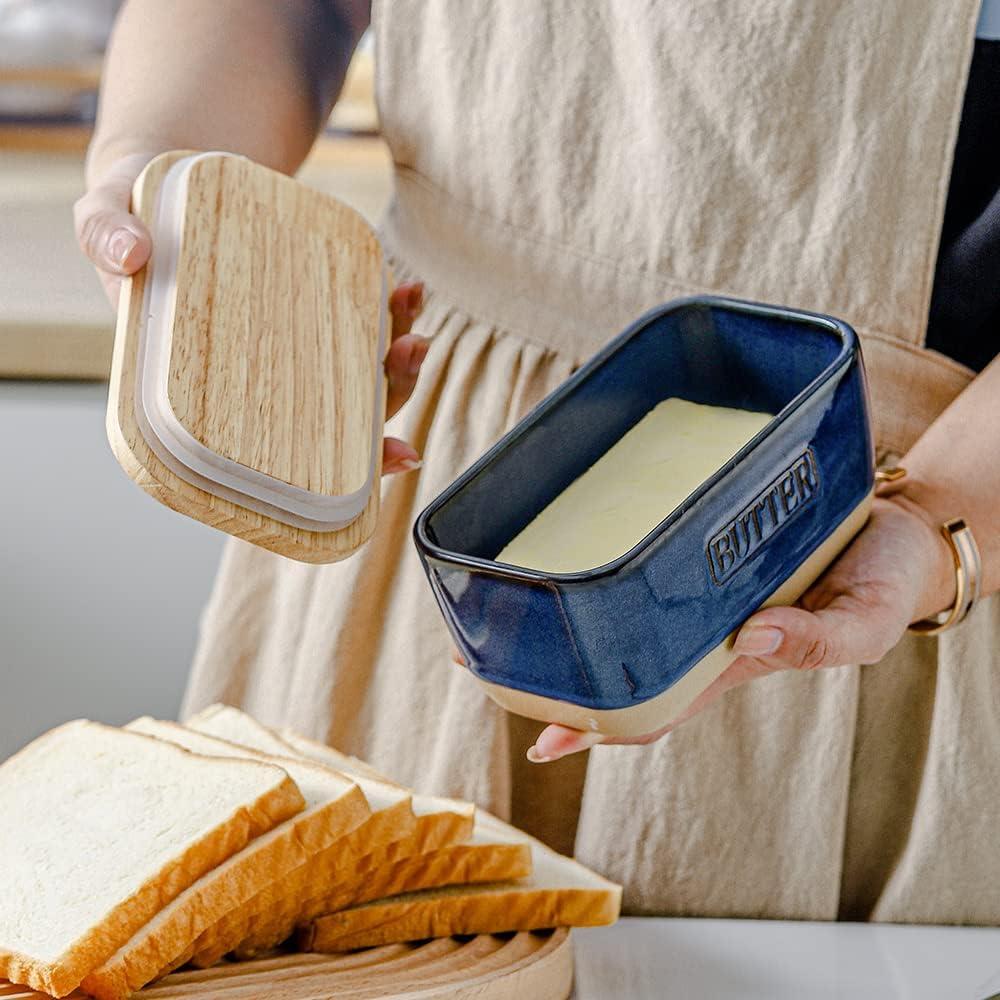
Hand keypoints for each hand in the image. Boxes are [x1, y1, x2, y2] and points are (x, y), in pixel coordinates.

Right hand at [75, 153, 428, 475]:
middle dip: (384, 397)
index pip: (273, 445)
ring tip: (413, 324)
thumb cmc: (127, 218)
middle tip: (405, 356)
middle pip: (333, 415)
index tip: (383, 461)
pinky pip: (358, 320)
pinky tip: (404, 291)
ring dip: (395, 360)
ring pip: (354, 374)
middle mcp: (257, 375)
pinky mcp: (309, 305)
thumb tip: (129, 253)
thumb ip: (104, 236)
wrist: (157, 179)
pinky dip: (389, 311)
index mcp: (208, 386)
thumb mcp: (102, 216)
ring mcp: (287, 343)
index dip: (332, 463)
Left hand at [526, 493, 956, 761]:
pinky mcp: (702, 544)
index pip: (652, 703)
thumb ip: (818, 638)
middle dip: (553, 671)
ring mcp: (697, 588)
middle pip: (614, 660)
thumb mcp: (864, 622)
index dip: (597, 727)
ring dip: (563, 616)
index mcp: (731, 657)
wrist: (898, 533)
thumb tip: (750, 634)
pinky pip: (644, 560)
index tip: (540, 738)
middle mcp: (701, 626)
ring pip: (617, 611)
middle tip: (479, 662)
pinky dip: (606, 564)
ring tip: (499, 609)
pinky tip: (569, 537)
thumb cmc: (882, 583)